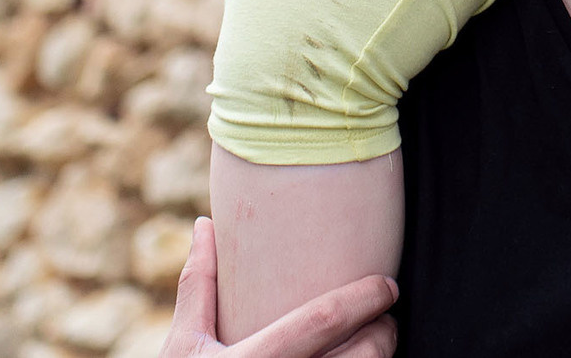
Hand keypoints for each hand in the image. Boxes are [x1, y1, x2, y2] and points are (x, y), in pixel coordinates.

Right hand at [161, 216, 399, 357]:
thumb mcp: (184, 344)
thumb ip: (198, 286)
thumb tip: (205, 226)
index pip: (323, 320)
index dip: (363, 298)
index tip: (386, 284)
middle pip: (363, 355)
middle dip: (383, 331)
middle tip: (384, 315)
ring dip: (380, 356)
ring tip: (374, 341)